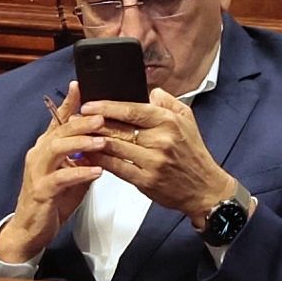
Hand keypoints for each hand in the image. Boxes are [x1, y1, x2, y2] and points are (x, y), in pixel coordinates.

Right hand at [0, 82, 104, 261]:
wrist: (30, 229)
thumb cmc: (53, 200)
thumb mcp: (72, 174)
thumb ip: (85, 158)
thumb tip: (106, 143)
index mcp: (46, 147)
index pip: (57, 119)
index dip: (68, 102)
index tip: (79, 85)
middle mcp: (39, 154)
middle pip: (59, 130)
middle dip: (82, 122)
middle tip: (102, 117)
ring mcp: (37, 171)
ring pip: (57, 149)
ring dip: (81, 144)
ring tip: (102, 142)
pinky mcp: (41, 190)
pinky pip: (60, 178)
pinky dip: (79, 173)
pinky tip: (97, 172)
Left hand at [80, 88, 240, 227]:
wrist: (204, 188)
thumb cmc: (193, 154)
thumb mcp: (187, 119)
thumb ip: (167, 101)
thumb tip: (149, 91)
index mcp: (168, 121)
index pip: (131, 109)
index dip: (106, 106)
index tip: (89, 104)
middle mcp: (160, 140)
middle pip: (118, 128)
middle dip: (93, 123)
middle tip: (77, 120)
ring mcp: (152, 161)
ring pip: (114, 147)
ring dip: (93, 141)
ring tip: (78, 136)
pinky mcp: (145, 181)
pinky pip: (116, 167)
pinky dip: (100, 160)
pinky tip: (90, 155)